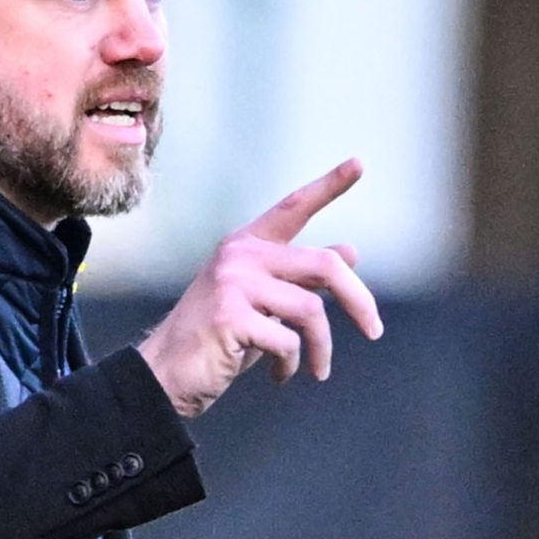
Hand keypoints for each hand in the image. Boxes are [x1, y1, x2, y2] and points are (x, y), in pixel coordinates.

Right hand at [137, 159, 382, 417]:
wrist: (164, 376)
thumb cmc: (216, 340)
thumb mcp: (263, 304)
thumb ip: (301, 277)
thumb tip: (352, 251)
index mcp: (245, 246)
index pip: (293, 208)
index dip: (329, 186)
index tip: (359, 163)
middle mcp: (239, 256)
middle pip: (325, 264)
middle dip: (359, 301)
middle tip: (375, 330)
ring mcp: (232, 284)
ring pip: (311, 310)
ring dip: (322, 348)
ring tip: (317, 371)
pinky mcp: (230, 317)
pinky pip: (288, 341)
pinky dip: (291, 365)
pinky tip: (279, 375)